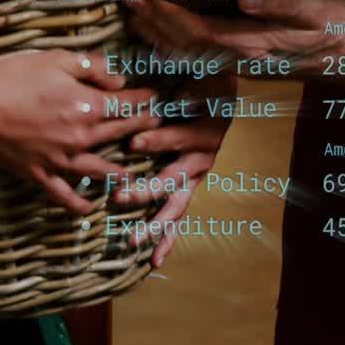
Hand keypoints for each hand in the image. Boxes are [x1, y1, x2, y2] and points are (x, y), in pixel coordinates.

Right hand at [0, 50, 161, 213]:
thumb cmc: (13, 77)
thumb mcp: (58, 59)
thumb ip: (94, 69)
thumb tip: (119, 80)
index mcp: (88, 107)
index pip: (128, 105)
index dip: (145, 100)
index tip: (157, 98)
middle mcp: (81, 138)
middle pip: (119, 134)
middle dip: (140, 129)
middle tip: (154, 127)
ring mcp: (60, 160)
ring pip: (100, 170)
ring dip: (120, 172)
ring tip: (132, 175)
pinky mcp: (39, 173)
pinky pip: (64, 194)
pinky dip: (78, 203)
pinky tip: (88, 208)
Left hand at [118, 73, 235, 266]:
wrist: (224, 93)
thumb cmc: (204, 85)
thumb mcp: (199, 82)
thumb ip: (185, 90)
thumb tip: (169, 97)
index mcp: (203, 133)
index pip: (180, 139)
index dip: (160, 142)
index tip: (134, 144)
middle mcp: (201, 160)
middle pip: (174, 179)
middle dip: (147, 191)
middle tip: (121, 198)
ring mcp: (195, 178)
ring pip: (175, 206)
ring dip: (154, 225)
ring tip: (133, 243)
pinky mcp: (190, 188)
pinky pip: (180, 218)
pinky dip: (167, 240)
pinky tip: (154, 262)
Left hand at [125, 0, 344, 78]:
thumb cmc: (335, 27)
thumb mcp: (318, 8)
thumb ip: (282, 2)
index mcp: (253, 45)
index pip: (198, 29)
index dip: (168, 12)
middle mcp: (238, 63)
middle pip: (182, 45)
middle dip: (151, 21)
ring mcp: (236, 71)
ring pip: (184, 57)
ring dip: (155, 36)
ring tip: (132, 15)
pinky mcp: (237, 72)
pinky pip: (195, 63)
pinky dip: (171, 50)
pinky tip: (156, 41)